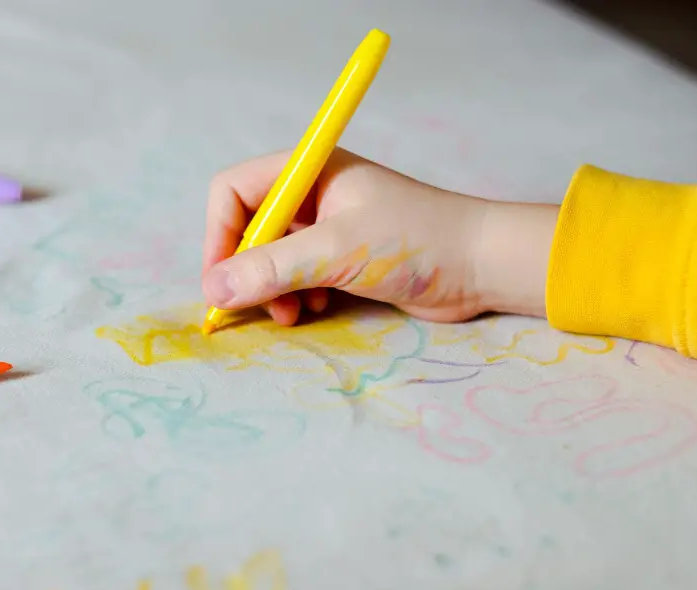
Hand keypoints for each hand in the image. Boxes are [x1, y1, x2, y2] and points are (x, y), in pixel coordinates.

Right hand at [202, 148, 556, 324]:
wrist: (482, 266)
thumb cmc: (416, 241)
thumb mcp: (337, 251)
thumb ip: (273, 268)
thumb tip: (214, 288)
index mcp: (309, 170)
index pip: (234, 191)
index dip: (220, 234)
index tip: (221, 279)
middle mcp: (312, 194)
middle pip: (249, 227)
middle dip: (248, 269)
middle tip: (255, 306)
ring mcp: (328, 227)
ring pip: (271, 257)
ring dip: (272, 288)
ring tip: (291, 313)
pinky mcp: (343, 258)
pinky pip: (297, 275)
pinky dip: (295, 295)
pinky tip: (313, 309)